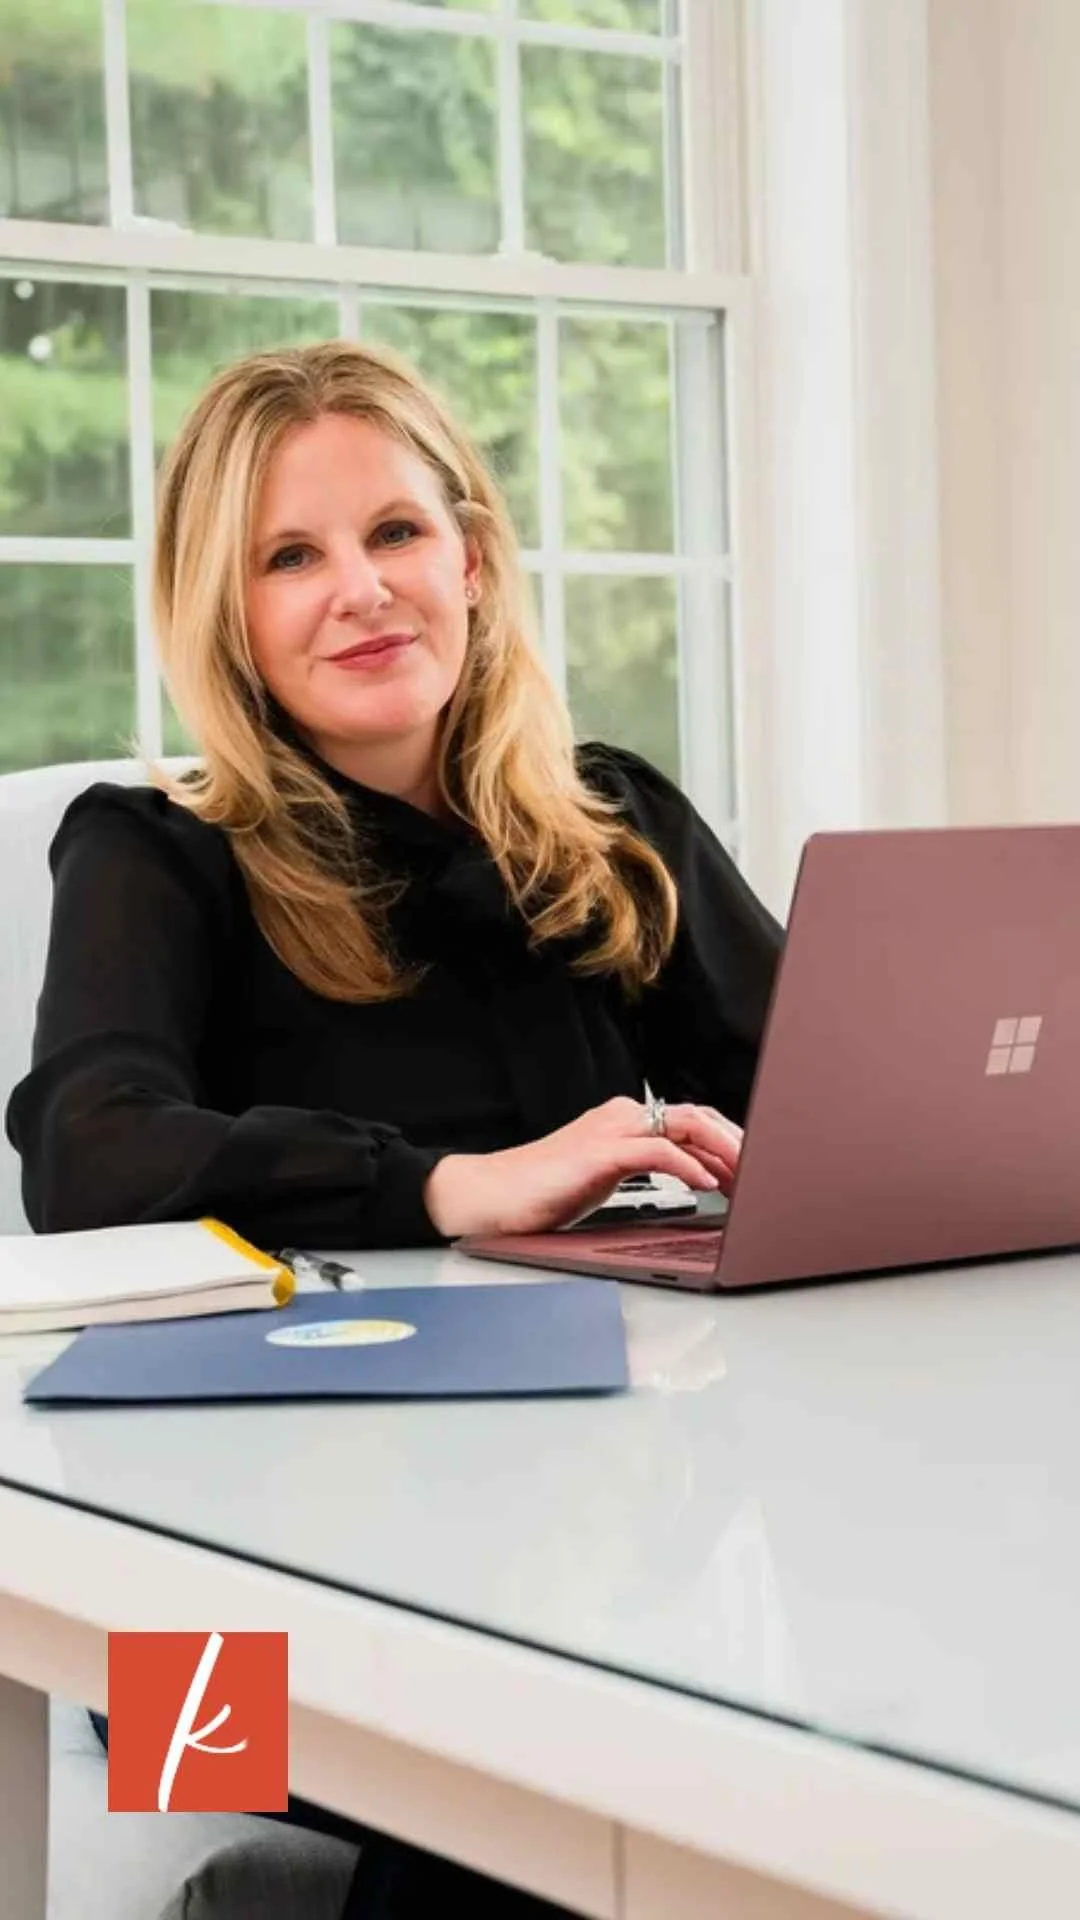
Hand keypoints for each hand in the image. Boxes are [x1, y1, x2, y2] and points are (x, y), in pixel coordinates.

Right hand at [423, 1095, 742, 1238]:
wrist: (492, 1196)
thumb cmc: (544, 1191)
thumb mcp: (608, 1178)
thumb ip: (645, 1171)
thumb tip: (695, 1180)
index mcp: (626, 1120)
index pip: (693, 1121)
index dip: (730, 1143)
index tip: (754, 1170)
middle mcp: (623, 1116)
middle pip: (700, 1118)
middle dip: (739, 1145)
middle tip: (765, 1175)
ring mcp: (612, 1131)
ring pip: (687, 1127)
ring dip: (726, 1151)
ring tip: (749, 1178)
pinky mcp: (600, 1153)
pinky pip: (657, 1151)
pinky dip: (689, 1166)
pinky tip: (707, 1184)